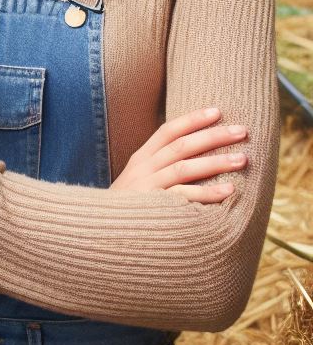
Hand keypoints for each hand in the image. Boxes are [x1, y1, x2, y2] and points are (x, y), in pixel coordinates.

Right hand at [111, 107, 247, 201]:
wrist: (102, 232)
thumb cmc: (128, 208)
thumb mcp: (137, 182)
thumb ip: (158, 169)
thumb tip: (193, 159)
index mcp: (141, 159)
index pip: (168, 131)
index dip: (192, 120)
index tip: (217, 112)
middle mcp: (143, 168)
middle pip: (181, 145)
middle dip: (213, 136)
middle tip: (242, 131)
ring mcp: (147, 186)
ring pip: (184, 167)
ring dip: (216, 162)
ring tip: (242, 159)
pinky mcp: (153, 207)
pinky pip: (183, 196)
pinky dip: (207, 192)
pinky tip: (229, 190)